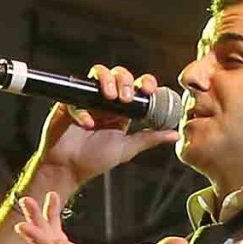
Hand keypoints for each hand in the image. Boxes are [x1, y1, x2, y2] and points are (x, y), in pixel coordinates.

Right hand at [33, 64, 178, 187]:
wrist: (68, 169)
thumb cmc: (95, 160)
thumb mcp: (127, 148)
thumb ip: (149, 139)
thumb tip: (175, 134)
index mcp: (121, 109)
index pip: (135, 86)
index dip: (144, 82)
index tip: (149, 89)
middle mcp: (105, 100)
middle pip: (118, 75)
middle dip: (125, 80)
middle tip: (126, 97)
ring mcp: (87, 99)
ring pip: (98, 74)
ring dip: (107, 80)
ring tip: (110, 98)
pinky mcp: (68, 103)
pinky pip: (76, 98)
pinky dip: (82, 110)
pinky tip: (87, 124)